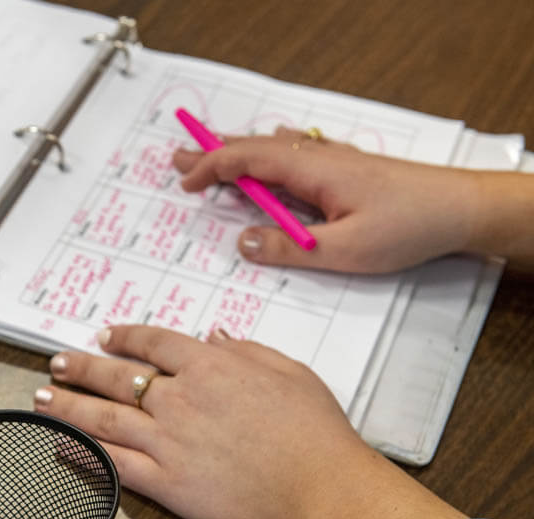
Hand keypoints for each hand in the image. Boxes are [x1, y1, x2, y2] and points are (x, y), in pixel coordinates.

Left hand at [33, 325, 465, 518]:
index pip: (154, 343)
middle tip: (56, 362)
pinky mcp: (165, 484)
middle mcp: (179, 399)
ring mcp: (167, 442)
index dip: (124, 336)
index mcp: (210, 367)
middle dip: (80, 367)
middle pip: (116, 377)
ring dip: (67, 406)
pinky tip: (60, 445)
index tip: (105, 335)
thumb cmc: (315, 431)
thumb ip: (246, 351)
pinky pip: (114, 466)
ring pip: (103, 419)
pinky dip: (83, 454)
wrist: (321, 489)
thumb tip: (214, 337)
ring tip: (41, 397)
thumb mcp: (288, 371)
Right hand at [172, 128, 479, 272]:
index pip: (249, 161)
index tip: (187, 184)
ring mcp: (332, 159)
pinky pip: (295, 153)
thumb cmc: (407, 227)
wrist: (459, 208)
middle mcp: (319, 158)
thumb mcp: (343, 251)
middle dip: (214, 153)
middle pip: (255, 148)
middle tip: (179, 159)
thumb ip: (289, 248)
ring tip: (211, 154)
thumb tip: (243, 242)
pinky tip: (270, 152)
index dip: (213, 169)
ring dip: (238, 152)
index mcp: (313, 172)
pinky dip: (268, 153)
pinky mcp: (345, 168)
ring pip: (273, 149)